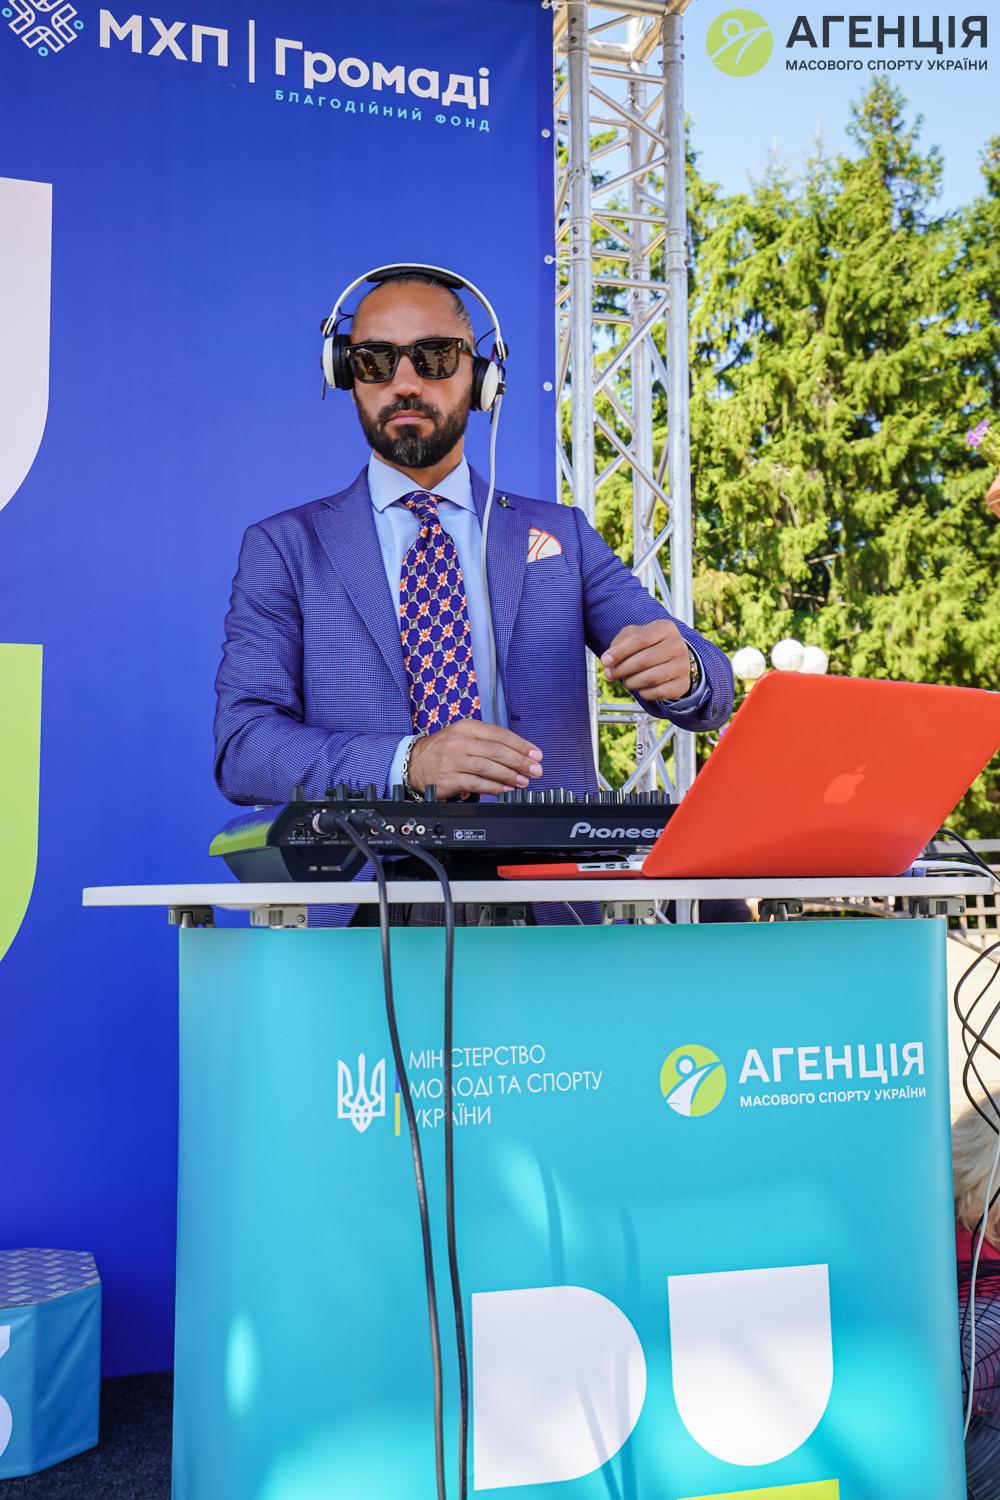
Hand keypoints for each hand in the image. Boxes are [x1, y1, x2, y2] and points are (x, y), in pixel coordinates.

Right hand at [408, 719, 543, 797]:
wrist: (414, 763)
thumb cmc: (443, 749)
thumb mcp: (463, 735)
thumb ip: (487, 741)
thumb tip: (518, 753)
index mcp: (467, 727)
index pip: (500, 734)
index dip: (521, 745)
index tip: (535, 754)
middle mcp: (460, 741)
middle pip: (497, 750)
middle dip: (520, 761)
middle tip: (535, 770)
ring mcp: (454, 760)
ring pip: (488, 767)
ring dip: (509, 775)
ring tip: (523, 782)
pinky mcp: (450, 778)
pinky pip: (476, 783)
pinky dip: (493, 788)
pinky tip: (505, 790)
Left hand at [601, 620, 692, 700]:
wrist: (673, 659)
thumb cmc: (649, 646)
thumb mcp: (634, 636)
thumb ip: (619, 644)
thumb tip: (608, 662)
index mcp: (666, 628)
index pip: (640, 639)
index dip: (620, 652)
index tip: (605, 661)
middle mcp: (678, 645)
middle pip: (644, 660)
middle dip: (622, 669)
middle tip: (610, 674)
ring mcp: (683, 666)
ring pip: (651, 678)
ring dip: (632, 682)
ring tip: (627, 680)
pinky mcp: (683, 684)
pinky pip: (659, 693)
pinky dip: (644, 693)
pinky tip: (641, 687)